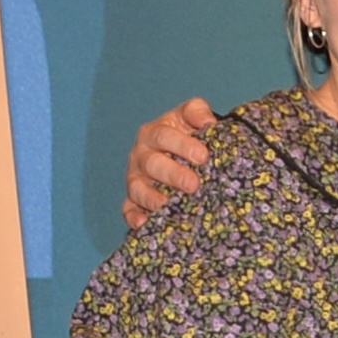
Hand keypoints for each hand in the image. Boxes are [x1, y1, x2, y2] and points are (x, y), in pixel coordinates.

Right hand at [125, 98, 218, 228]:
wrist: (184, 156)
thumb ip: (198, 112)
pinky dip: (134, 217)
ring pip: (137, 188)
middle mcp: (142, 155)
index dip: (182, 145)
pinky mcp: (134, 200)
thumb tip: (208, 122)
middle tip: (194, 185)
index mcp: (155, 133)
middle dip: (172, 174)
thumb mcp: (192, 118)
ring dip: (152, 198)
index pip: (165, 136)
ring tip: (168, 205)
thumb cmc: (190, 136)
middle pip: (152, 163)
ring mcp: (136, 179)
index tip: (203, 156)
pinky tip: (144, 224)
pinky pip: (128, 209)